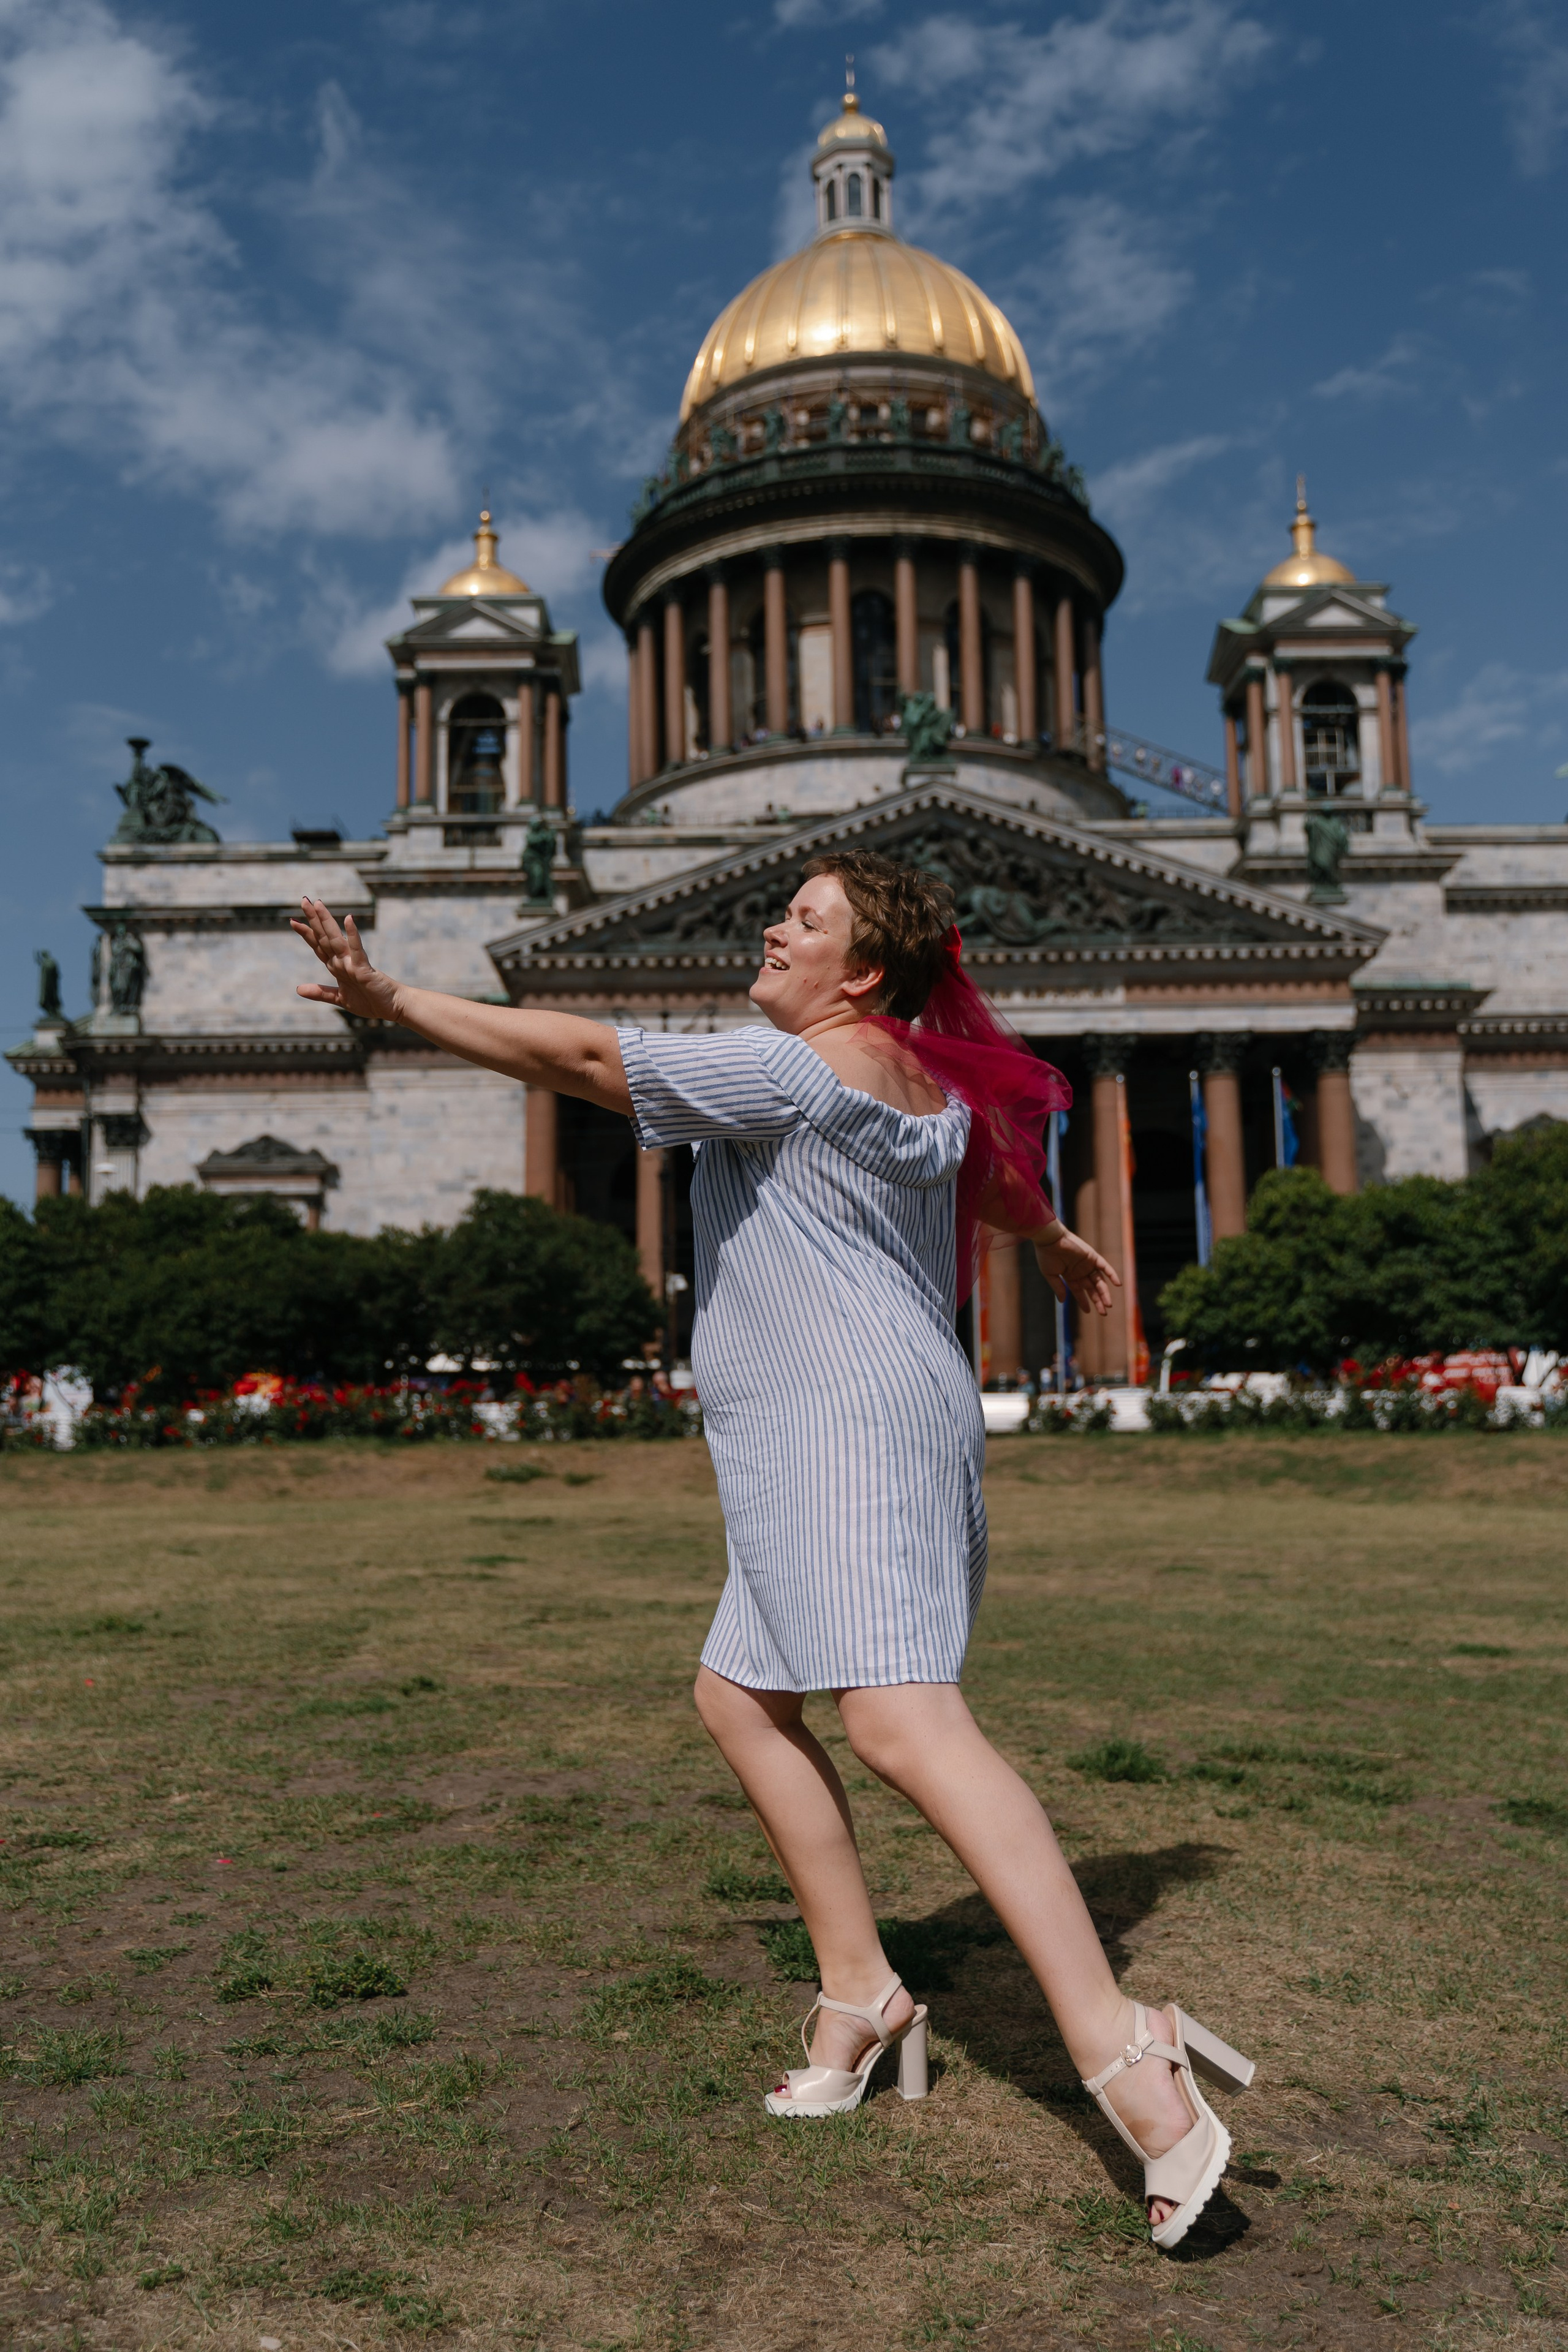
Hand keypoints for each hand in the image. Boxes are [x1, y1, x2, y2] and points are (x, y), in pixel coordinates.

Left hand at [291, 897, 401, 1022]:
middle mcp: (342, 961)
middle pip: (324, 937)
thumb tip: (298, 989)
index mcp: (336, 966)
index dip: (306, 933)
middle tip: (304, 900)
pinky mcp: (364, 968)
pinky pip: (357, 950)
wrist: (391, 1006)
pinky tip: (348, 920)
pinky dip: (352, 935)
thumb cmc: (369, 1001)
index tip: (293, 920)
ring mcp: (353, 962)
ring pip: (336, 939)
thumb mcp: (339, 998)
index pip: (318, 946)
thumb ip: (320, 992)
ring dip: (326, 921)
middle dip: (313, 919)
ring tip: (318, 904)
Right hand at [1031, 1221, 1120, 1316]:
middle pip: (1092, 1288)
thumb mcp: (1050, 1275)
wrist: (1050, 1239)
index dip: (1084, 1301)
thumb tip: (1063, 1302)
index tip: (1088, 1312)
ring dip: (1104, 1293)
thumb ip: (1058, 1288)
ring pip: (1099, 1281)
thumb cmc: (1047, 1256)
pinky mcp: (1093, 1256)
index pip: (1079, 1291)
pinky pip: (1105, 1267)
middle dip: (1097, 1301)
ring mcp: (1087, 1264)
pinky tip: (1118, 1284)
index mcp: (1070, 1276)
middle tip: (1104, 1313)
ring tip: (1108, 1305)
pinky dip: (1112, 1274)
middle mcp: (1080, 1271)